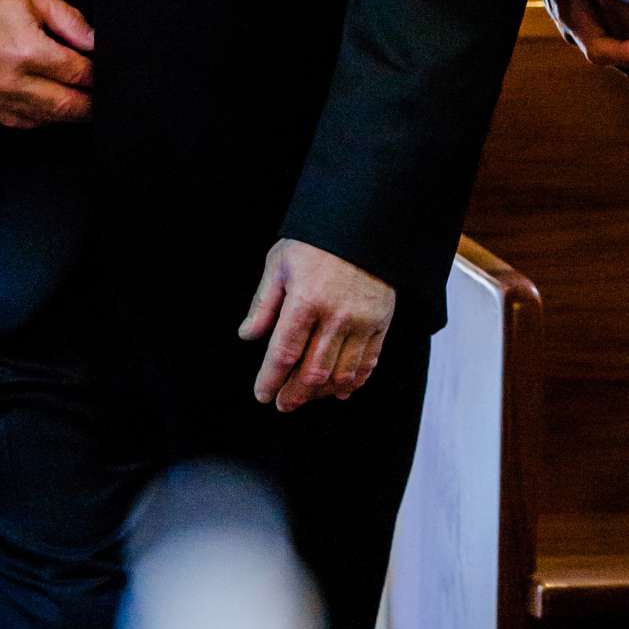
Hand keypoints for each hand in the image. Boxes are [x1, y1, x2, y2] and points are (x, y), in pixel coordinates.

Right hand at [0, 0, 93, 128]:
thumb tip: (96, 42)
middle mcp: (10, 81)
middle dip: (90, 102)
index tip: (107, 70)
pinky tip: (51, 104)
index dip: (97, 73)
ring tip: (82, 100)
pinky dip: (42, 117)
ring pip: (46, 119)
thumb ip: (70, 20)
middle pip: (65, 105)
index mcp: (25, 50)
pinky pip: (22, 122)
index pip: (76, 73)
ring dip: (67, 112)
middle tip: (104, 96)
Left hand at [239, 240, 395, 410]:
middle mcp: (335, 316)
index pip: (284, 352)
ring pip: (341, 374)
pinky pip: (368, 363)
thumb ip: (263, 303)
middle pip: (313, 371)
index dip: (271, 379)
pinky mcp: (381, 323)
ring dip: (322, 393)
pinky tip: (340, 390)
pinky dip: (354, 382)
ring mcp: (361, 322)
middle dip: (295, 394)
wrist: (362, 225)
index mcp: (305, 300)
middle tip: (283, 403)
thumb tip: (248, 335)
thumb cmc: (317, 242)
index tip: (262, 394)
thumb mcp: (279, 263)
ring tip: (307, 396)